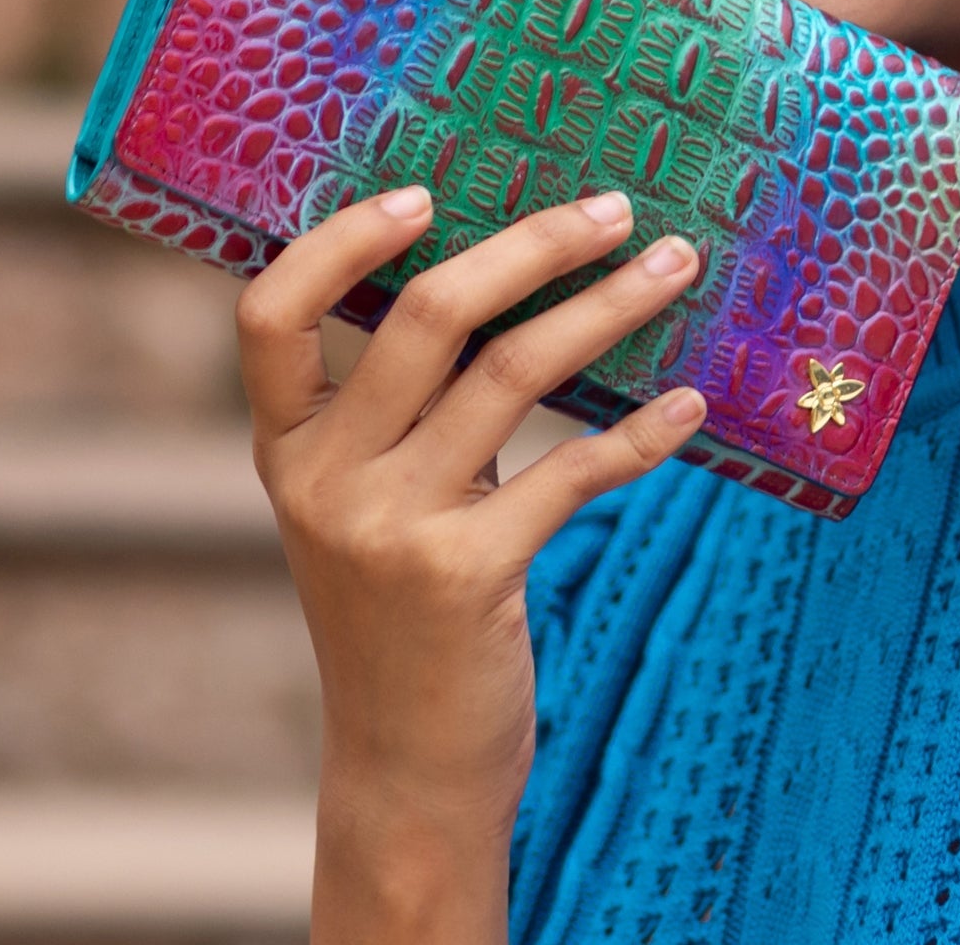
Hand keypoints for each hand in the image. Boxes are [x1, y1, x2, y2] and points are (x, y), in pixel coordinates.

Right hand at [233, 185, 705, 940]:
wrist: (405, 765)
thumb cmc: (401, 609)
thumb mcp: (368, 505)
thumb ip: (405, 412)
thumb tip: (515, 279)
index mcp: (288, 448)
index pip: (270, 316)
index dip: (340, 242)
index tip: (424, 193)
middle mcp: (323, 480)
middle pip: (426, 316)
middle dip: (532, 246)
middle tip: (614, 207)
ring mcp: (390, 529)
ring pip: (514, 372)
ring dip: (608, 309)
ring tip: (676, 267)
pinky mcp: (466, 576)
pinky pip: (572, 473)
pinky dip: (640, 433)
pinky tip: (689, 407)